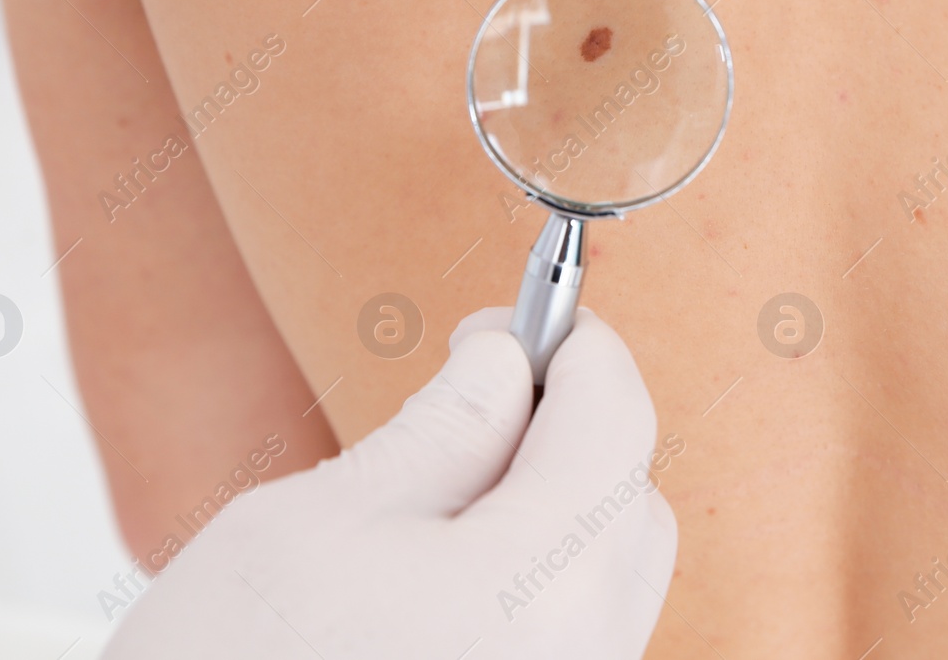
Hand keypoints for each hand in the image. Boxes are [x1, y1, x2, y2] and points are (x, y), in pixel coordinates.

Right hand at [102, 308, 678, 659]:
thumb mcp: (317, 520)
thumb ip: (439, 430)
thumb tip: (503, 361)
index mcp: (539, 588)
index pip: (614, 421)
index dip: (572, 346)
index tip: (513, 321)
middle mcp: (583, 657)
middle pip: (629, 497)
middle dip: (570, 424)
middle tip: (479, 391)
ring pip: (611, 567)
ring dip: (556, 498)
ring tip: (451, 483)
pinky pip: (580, 627)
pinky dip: (543, 569)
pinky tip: (458, 560)